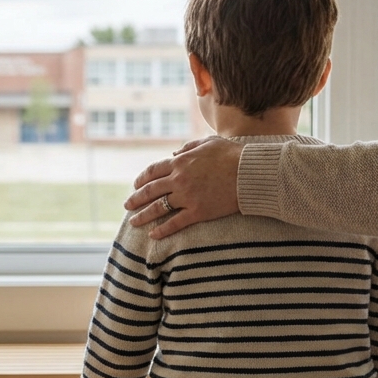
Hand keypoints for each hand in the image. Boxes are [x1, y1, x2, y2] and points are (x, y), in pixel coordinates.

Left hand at [124, 136, 242, 238]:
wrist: (250, 172)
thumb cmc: (232, 155)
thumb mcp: (208, 142)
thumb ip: (188, 147)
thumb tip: (174, 153)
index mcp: (180, 162)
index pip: (153, 171)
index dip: (142, 179)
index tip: (135, 185)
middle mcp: (179, 179)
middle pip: (150, 191)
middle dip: (136, 199)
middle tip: (127, 205)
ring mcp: (187, 197)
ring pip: (158, 208)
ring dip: (143, 216)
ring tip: (133, 222)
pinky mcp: (198, 212)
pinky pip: (175, 223)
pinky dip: (162, 230)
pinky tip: (153, 235)